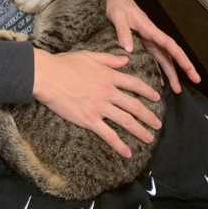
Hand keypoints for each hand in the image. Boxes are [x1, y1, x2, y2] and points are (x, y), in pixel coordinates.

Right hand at [32, 48, 162, 157]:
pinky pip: (108, 135)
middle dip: (149, 116)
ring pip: (126, 121)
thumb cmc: (65, 63)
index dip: (148, 91)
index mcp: (109, 76)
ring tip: (149, 138)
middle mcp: (108, 92)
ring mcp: (100, 107)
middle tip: (158, 124)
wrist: (48, 76)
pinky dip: (119, 145)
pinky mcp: (90, 120)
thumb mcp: (90, 56)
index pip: (134, 84)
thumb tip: (126, 60)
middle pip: (135, 105)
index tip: (157, 97)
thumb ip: (109, 59)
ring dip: (140, 131)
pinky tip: (128, 153)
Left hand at [105, 0, 200, 92]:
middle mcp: (153, 36)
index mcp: (150, 30)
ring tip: (177, 90)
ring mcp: (149, 41)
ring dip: (172, 73)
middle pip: (171, 54)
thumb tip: (128, 49)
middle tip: (196, 81)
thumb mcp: (118, 17)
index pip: (169, 45)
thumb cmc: (118, 6)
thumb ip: (123, 31)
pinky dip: (158, 70)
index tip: (190, 68)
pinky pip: (154, 58)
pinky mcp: (143, 43)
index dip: (180, 57)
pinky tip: (160, 82)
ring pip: (164, 59)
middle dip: (184, 67)